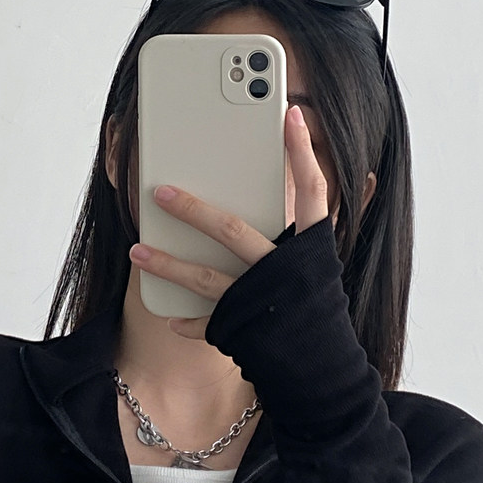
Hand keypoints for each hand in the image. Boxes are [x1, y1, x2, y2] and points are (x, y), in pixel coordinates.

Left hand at [129, 105, 329, 340]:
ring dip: (168, 265)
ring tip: (137, 250)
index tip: (288, 114)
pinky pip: (207, 324)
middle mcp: (286, 270)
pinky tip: (168, 314)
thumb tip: (345, 173)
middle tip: (159, 190)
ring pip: (206, 278)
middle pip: (234, 231)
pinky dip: (186, 319)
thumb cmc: (316, 304)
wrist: (324, 368)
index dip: (302, 152)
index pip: (312, 190)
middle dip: (194, 209)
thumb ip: (314, 219)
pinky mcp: (244, 332)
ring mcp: (261, 302)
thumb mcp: (321, 260)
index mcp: (313, 247)